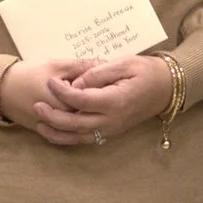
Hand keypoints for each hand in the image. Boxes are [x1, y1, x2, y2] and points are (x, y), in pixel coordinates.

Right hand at [0, 58, 107, 147]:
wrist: (0, 89)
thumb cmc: (28, 74)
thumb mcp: (55, 65)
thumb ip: (81, 66)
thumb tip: (104, 64)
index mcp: (63, 103)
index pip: (91, 101)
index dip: (102, 92)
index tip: (110, 82)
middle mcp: (59, 120)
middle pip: (86, 116)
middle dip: (95, 105)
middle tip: (104, 92)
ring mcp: (51, 128)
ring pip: (76, 127)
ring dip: (86, 118)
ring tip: (93, 104)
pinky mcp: (44, 131)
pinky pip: (64, 133)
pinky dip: (74, 126)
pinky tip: (82, 116)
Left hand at [26, 55, 174, 147]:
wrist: (167, 89)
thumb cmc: (146, 71)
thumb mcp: (124, 63)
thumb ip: (97, 73)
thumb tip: (75, 85)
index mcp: (115, 101)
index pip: (80, 99)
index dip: (61, 91)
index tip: (51, 81)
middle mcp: (112, 120)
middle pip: (75, 123)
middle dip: (52, 116)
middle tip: (36, 104)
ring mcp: (111, 129)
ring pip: (78, 137)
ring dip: (56, 132)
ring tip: (39, 123)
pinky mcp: (111, 132)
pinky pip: (85, 139)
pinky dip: (68, 138)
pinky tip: (55, 132)